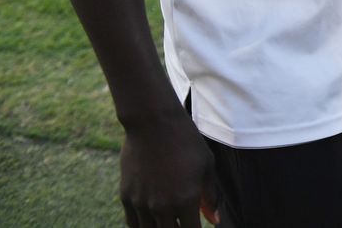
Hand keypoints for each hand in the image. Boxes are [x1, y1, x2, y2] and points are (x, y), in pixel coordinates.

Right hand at [119, 110, 219, 226]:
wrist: (153, 123)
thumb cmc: (186, 142)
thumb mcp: (206, 166)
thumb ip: (210, 196)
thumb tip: (214, 220)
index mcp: (186, 200)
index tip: (198, 225)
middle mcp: (162, 207)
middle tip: (184, 221)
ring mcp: (141, 203)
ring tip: (169, 221)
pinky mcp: (126, 197)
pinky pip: (133, 224)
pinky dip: (143, 226)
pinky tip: (152, 221)